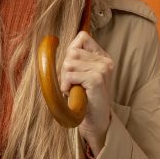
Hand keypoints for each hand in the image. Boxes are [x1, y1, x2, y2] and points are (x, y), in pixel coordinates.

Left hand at [59, 30, 113, 155]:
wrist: (95, 120)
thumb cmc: (84, 97)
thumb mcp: (80, 74)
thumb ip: (75, 58)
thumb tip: (54, 41)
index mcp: (102, 56)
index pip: (82, 37)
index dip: (71, 49)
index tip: (71, 67)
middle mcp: (105, 60)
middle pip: (72, 51)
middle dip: (65, 68)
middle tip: (70, 83)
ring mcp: (102, 69)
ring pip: (69, 63)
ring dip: (65, 78)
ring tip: (73, 89)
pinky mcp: (96, 79)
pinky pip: (70, 75)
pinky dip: (66, 86)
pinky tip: (73, 94)